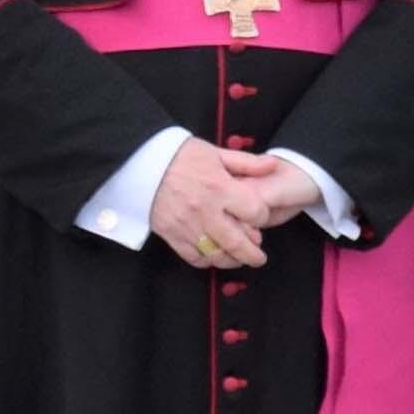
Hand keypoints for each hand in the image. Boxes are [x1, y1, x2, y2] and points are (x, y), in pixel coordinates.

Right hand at [152, 138, 320, 269]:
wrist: (140, 163)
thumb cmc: (180, 155)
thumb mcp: (215, 153)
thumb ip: (246, 162)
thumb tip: (274, 165)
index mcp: (220, 187)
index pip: (255, 213)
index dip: (262, 217)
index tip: (259, 217)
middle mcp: (205, 210)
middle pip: (238, 243)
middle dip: (253, 255)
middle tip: (259, 258)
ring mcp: (187, 225)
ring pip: (217, 255)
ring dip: (232, 260)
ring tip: (239, 258)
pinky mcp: (171, 235)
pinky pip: (194, 257)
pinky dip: (207, 261)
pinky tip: (214, 255)